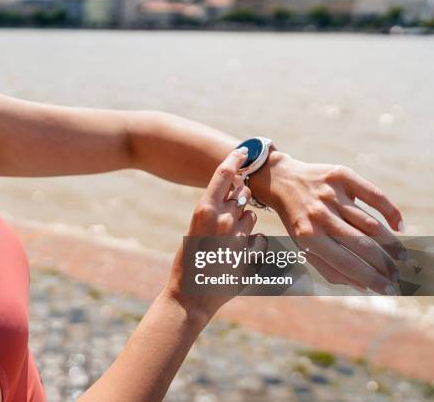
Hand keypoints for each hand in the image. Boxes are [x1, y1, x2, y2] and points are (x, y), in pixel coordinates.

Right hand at [165, 148, 265, 320]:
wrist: (191, 296)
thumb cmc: (188, 261)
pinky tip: (236, 255)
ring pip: (252, 215)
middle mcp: (222, 219)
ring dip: (245, 222)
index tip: (244, 152)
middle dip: (241, 198)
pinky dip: (252, 243)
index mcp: (204, 209)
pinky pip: (259, 238)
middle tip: (229, 213)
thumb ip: (213, 210)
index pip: (224, 174)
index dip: (236, 160)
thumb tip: (235, 192)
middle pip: (242, 194)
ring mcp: (237, 237)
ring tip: (227, 241)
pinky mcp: (250, 254)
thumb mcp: (195, 229)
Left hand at [249, 151, 404, 293]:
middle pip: (362, 244)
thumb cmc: (298, 220)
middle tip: (398, 274)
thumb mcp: (303, 246)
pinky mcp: (341, 175)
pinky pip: (374, 195)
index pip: (346, 263)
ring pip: (370, 223)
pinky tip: (398, 227)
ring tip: (402, 256)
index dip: (371, 278)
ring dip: (390, 243)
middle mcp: (319, 215)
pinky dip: (390, 211)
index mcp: (308, 236)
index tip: (388, 289)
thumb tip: (363, 286)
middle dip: (384, 264)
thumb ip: (329, 268)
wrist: (282, 181)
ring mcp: (331, 194)